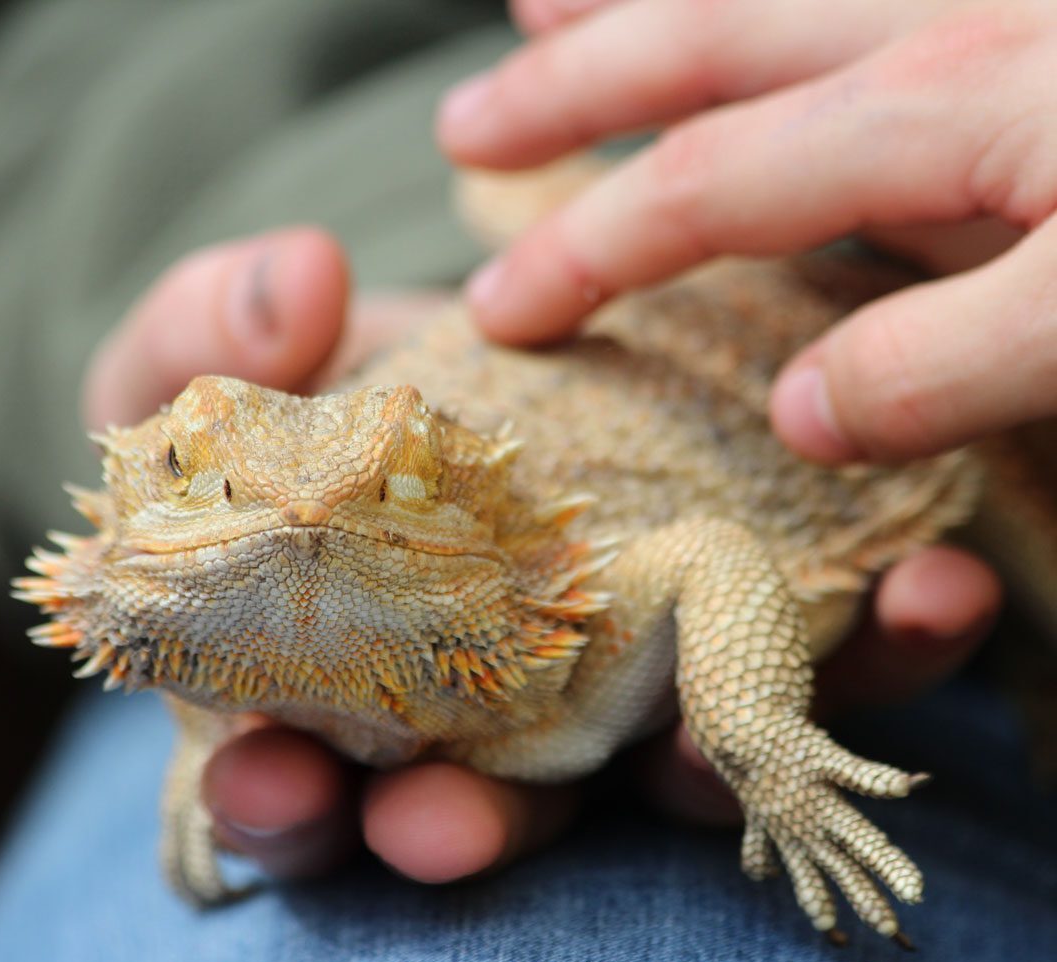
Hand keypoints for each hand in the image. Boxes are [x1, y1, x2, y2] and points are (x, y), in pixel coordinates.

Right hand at [85, 228, 997, 887]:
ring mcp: (583, 696)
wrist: (459, 368)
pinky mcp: (699, 655)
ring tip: (701, 758)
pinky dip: (830, 670)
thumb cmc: (304, 388)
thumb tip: (304, 287)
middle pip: (459, 813)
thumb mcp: (219, 352)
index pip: (291, 781)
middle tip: (432, 825)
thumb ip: (208, 326)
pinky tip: (909, 602)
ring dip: (668, 779)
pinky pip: (770, 697)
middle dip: (447, 828)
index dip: (273, 800)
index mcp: (325, 680)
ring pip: (629, 781)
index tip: (270, 781)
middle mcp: (459, 713)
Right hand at [437, 0, 1056, 462]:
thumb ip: (946, 364)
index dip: (591, 245)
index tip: (500, 313)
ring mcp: (984, 13)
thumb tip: (800, 411)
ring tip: (543, 2)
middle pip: (709, 38)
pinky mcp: (1020, 36)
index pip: (710, 180)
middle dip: (572, 86)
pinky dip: (774, 9)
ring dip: (646, 2)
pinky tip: (741, 28)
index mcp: (949, 101)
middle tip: (468, 129)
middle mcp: (947, 28)